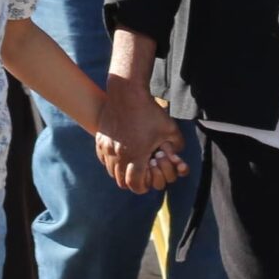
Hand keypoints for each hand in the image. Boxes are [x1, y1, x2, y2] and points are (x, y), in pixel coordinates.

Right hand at [95, 81, 188, 195]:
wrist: (127, 93)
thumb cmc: (150, 111)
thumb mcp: (171, 129)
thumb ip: (177, 148)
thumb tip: (178, 160)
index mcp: (136, 156)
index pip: (135, 185)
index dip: (143, 185)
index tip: (147, 177)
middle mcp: (118, 155)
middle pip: (121, 182)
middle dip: (132, 180)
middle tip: (140, 171)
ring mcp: (107, 148)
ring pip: (111, 171)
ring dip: (121, 171)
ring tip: (131, 160)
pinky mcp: (100, 140)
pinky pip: (104, 159)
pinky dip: (112, 160)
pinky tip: (121, 151)